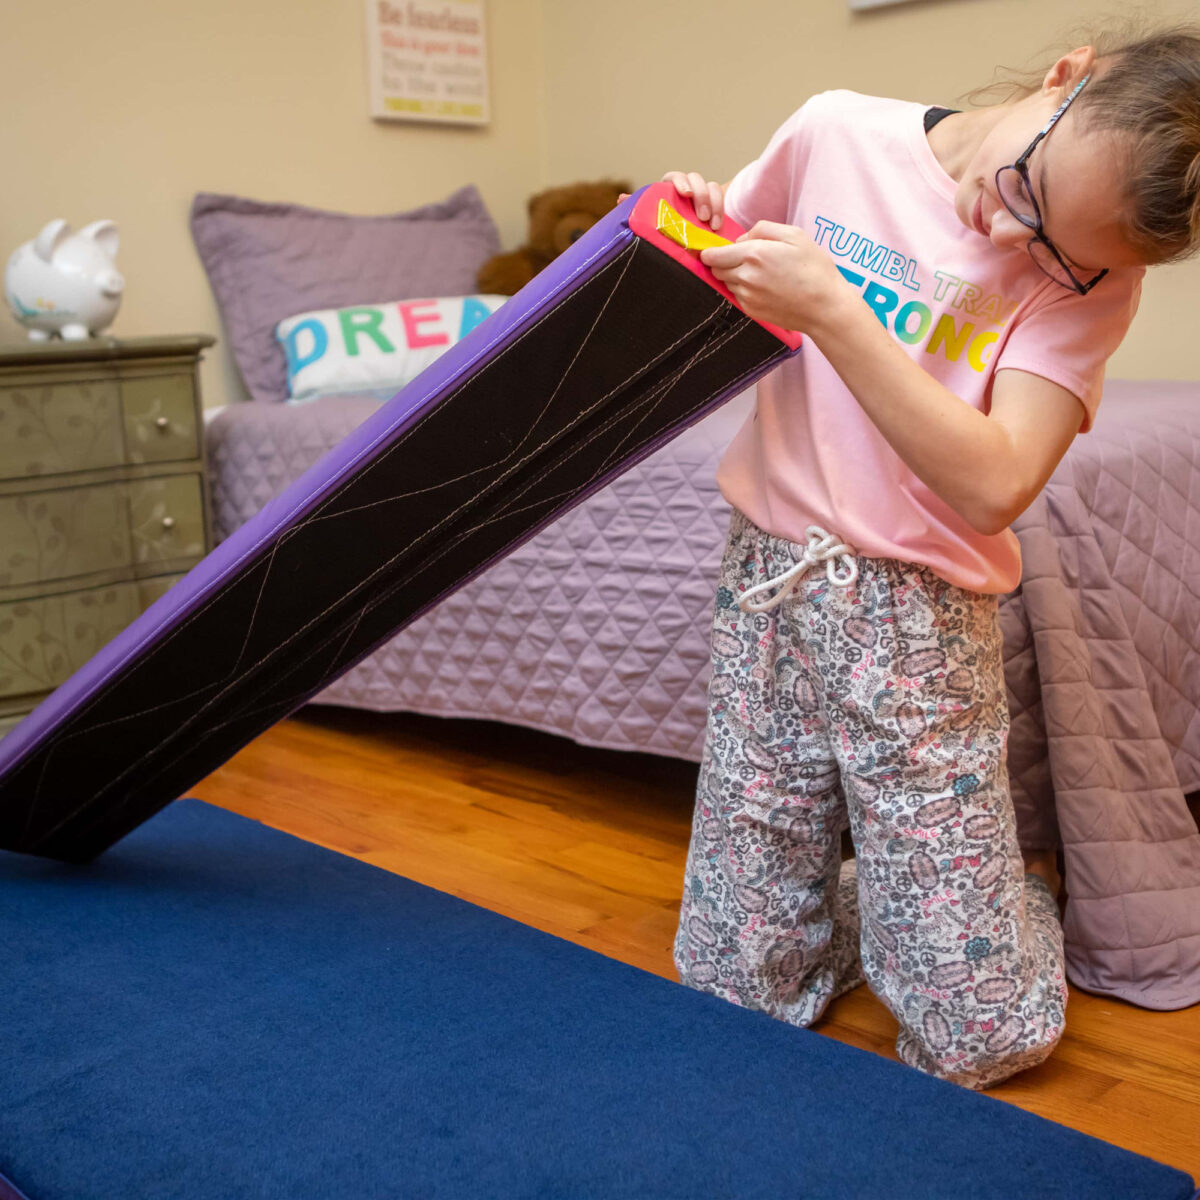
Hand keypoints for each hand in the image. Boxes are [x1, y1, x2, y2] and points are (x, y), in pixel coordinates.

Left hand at [618, 172, 726, 229]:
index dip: (681, 182)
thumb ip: (639, 206)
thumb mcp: (650, 214)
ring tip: (711, 225)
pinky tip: (717, 227)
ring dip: (713, 204)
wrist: (681, 230)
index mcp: (669, 187)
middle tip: (701, 216)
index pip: (675, 176)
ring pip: (711, 187)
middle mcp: (687, 187)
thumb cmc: (662, 221)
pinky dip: (720, 212)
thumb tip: (621, 199)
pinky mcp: (714, 204)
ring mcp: (702, 194)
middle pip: (696, 179)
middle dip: (701, 195)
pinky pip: (720, 201)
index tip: (685, 193)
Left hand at [699, 220, 846, 332]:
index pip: (715, 254)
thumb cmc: (814, 268)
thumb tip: (741, 239)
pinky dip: (743, 290)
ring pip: (727, 283)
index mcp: (754, 254)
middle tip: (740, 259)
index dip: (709, 252)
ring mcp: (747, 297)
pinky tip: (764, 287)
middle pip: (717, 270)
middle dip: (722, 263)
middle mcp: (746, 277)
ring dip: (734, 276)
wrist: (824, 307)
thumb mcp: (794, 235)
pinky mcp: (751, 311)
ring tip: (759, 273)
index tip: (710, 250)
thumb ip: (763, 229)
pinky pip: (737, 297)